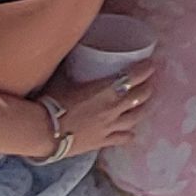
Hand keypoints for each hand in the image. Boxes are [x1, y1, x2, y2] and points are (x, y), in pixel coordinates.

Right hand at [41, 60, 155, 152]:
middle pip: (139, 97)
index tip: (151, 64)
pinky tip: (131, 131)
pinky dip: (129, 133)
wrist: (44, 132)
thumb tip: (76, 54)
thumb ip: (75, 68)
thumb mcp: (65, 78)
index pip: (133, 77)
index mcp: (105, 90)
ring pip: (136, 117)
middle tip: (149, 81)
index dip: (145, 69)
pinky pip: (123, 138)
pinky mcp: (103, 142)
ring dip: (143, 109)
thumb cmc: (52, 101)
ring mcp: (110, 127)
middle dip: (147, 87)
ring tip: (144, 104)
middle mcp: (113, 108)